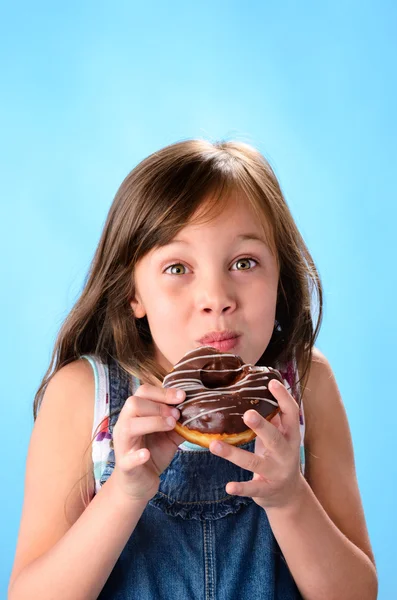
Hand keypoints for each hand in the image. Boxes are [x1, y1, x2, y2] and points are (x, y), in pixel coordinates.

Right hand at [111, 384, 185, 502]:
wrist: (139, 483)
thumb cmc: (153, 453)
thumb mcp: (169, 435)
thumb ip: (179, 422)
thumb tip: (197, 410)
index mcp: (135, 414)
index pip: (143, 392)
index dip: (163, 392)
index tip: (182, 396)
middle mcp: (125, 425)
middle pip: (133, 403)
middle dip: (158, 406)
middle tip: (176, 415)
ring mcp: (123, 445)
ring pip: (129, 426)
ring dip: (152, 422)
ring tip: (171, 426)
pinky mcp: (125, 466)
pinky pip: (127, 458)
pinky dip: (137, 455)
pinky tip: (147, 454)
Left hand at [209, 379, 302, 509]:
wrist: (289, 495)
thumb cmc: (278, 456)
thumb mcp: (280, 436)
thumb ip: (273, 416)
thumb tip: (259, 387)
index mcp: (290, 435)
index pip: (291, 413)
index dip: (283, 398)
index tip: (271, 382)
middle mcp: (286, 453)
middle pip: (274, 437)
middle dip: (261, 426)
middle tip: (247, 413)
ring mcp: (276, 472)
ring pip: (254, 462)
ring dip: (234, 454)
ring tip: (214, 446)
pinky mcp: (267, 489)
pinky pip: (253, 488)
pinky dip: (241, 488)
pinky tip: (228, 486)